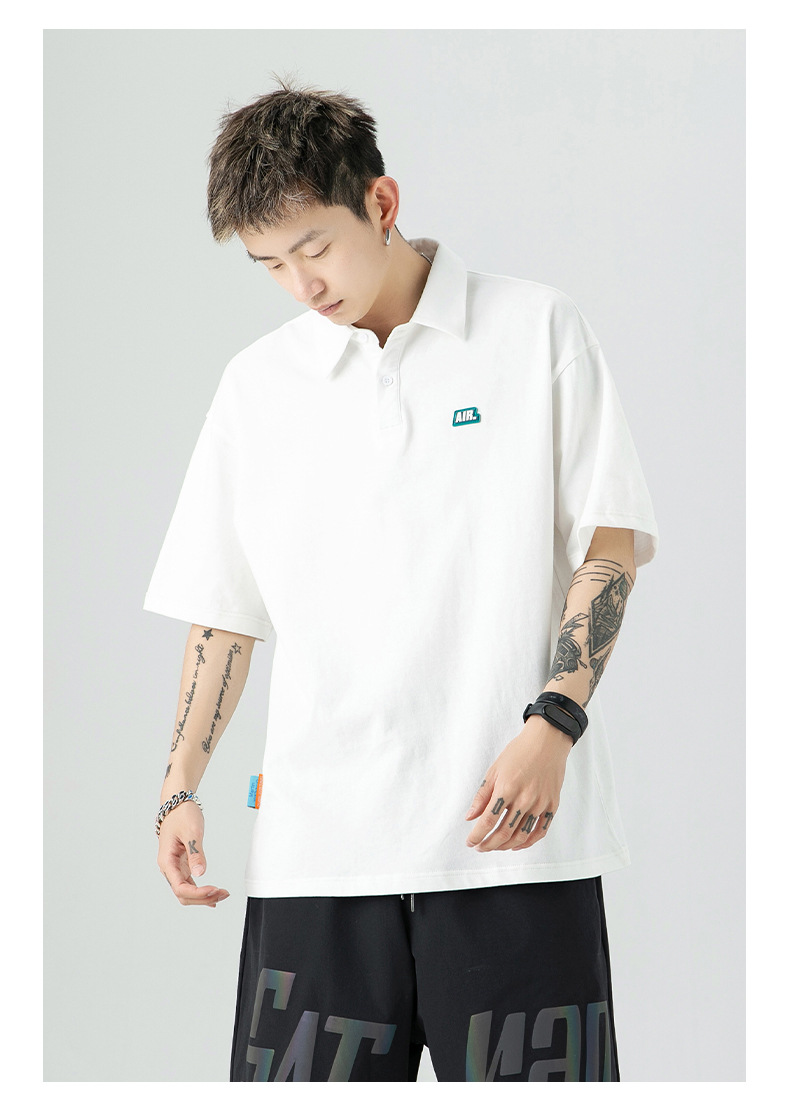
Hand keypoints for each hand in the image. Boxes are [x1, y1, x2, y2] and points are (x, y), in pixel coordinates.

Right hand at [156, 801, 228, 906]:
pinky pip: (190, 884)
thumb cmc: (182, 814)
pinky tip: (212, 894)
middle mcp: (169, 868)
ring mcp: (175, 867)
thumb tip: (200, 873)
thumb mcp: (192, 832)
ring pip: (187, 891)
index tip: (214, 889)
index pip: (180, 888)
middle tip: (222, 894)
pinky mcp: (182, 865)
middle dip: (202, 898)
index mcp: (167, 861)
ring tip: (222, 894)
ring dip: (204, 896)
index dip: (197, 893)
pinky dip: (201, 890)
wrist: (177, 804)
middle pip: (183, 895)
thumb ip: (196, 853)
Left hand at [465, 718, 572, 851]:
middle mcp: (525, 799)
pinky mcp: (552, 805)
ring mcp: (540, 804)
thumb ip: (482, 796)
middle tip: (479, 847)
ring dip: (505, 846)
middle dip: (488, 844)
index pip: (488, 820)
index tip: (470, 841)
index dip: (477, 835)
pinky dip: (528, 842)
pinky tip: (516, 844)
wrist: (547, 742)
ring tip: (495, 846)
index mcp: (507, 788)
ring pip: (521, 836)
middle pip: (504, 832)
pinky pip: (540, 831)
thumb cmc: (519, 752)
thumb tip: (470, 817)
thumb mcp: (494, 770)